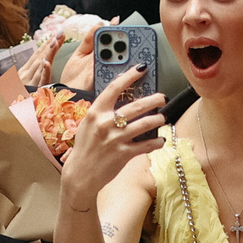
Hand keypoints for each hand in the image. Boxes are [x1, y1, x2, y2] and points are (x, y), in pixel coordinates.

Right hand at [62, 68, 165, 199]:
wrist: (80, 174)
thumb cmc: (85, 147)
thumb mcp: (88, 124)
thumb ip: (103, 111)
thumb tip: (122, 96)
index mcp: (95, 112)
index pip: (114, 88)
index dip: (130, 76)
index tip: (141, 68)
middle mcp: (106, 123)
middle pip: (136, 106)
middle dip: (153, 99)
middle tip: (161, 97)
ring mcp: (116, 139)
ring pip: (145, 124)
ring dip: (157, 119)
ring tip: (162, 118)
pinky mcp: (124, 154)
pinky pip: (146, 145)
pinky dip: (157, 142)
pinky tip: (160, 140)